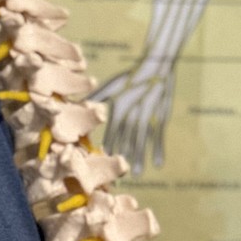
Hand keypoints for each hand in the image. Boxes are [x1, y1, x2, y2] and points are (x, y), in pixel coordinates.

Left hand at [95, 58, 175, 173]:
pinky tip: (157, 165)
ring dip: (139, 157)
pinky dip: (158, 151)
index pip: (111, 130)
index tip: (102, 159)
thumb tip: (80, 109)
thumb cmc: (130, 78)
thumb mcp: (111, 87)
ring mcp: (148, 116)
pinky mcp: (161, 117)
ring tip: (136, 173)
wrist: (156, 67)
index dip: (107, 145)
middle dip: (121, 156)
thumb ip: (96, 100)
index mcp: (119, 106)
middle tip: (116, 174)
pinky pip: (159, 137)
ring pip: (142, 141)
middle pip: (126, 139)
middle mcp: (133, 113)